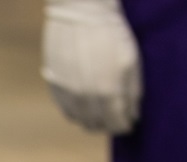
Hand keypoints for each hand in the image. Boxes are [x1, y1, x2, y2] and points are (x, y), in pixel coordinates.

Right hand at [42, 0, 141, 134]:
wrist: (79, 12)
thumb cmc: (111, 33)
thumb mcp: (131, 60)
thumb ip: (133, 91)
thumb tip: (133, 115)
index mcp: (108, 92)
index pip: (117, 124)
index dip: (124, 125)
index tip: (129, 122)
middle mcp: (85, 98)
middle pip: (97, 125)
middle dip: (108, 124)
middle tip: (115, 115)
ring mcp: (67, 93)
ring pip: (80, 120)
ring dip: (92, 119)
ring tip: (100, 109)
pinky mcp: (54, 86)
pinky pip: (66, 109)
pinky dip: (76, 111)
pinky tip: (84, 101)